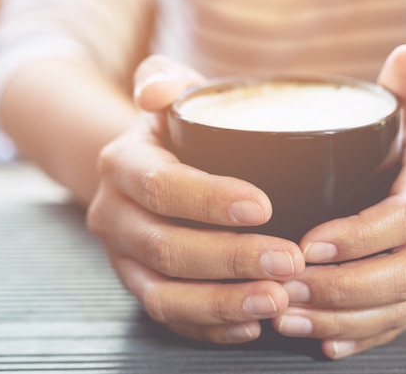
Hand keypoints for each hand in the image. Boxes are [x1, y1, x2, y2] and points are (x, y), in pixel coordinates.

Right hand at [86, 55, 304, 343]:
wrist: (141, 169)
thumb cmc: (172, 131)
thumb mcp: (168, 95)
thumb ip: (164, 79)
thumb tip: (156, 89)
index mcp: (123, 165)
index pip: (162, 186)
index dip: (209, 200)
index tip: (264, 207)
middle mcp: (115, 216)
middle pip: (167, 248)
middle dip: (232, 259)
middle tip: (291, 261)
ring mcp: (124, 260)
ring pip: (165, 294)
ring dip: (224, 302)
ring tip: (278, 301)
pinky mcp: (140, 288)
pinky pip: (170, 318)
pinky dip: (211, 326)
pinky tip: (251, 324)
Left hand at [271, 44, 405, 358]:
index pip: (403, 216)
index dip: (358, 236)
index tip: (307, 245)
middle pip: (402, 272)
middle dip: (341, 286)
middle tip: (284, 287)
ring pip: (399, 305)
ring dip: (343, 317)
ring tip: (288, 315)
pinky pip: (400, 323)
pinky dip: (362, 337)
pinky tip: (323, 342)